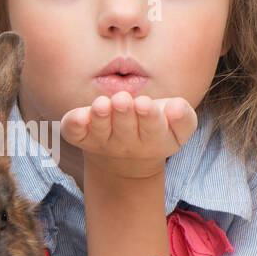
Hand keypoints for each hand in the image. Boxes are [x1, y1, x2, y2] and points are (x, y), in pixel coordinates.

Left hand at [61, 92, 197, 178]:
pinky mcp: (80, 136)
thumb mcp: (178, 126)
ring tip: (101, 105)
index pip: (153, 129)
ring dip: (100, 118)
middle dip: (123, 114)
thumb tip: (176, 108)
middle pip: (125, 130)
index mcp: (154, 140)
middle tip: (122, 100)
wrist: (128, 156)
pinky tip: (78, 116)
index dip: (148, 117)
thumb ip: (182, 117)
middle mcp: (126, 144)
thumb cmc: (156, 126)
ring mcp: (102, 141)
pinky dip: (74, 125)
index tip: (144, 104)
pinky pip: (74, 133)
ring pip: (100, 131)